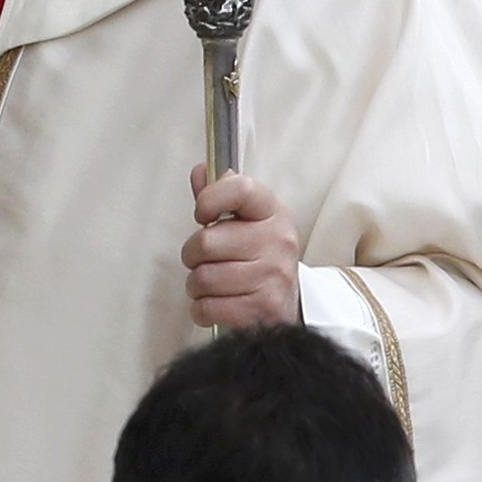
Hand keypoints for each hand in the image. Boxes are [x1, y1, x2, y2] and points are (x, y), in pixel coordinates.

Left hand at [185, 166, 301, 329]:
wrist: (289, 298)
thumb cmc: (258, 252)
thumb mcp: (245, 216)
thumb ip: (219, 193)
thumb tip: (201, 172)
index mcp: (272, 211)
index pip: (239, 189)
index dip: (210, 199)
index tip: (202, 214)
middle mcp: (278, 241)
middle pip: (206, 242)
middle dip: (192, 254)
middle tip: (201, 259)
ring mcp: (274, 276)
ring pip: (203, 278)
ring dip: (195, 284)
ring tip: (209, 282)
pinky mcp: (266, 309)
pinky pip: (209, 308)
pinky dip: (201, 309)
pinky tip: (214, 302)